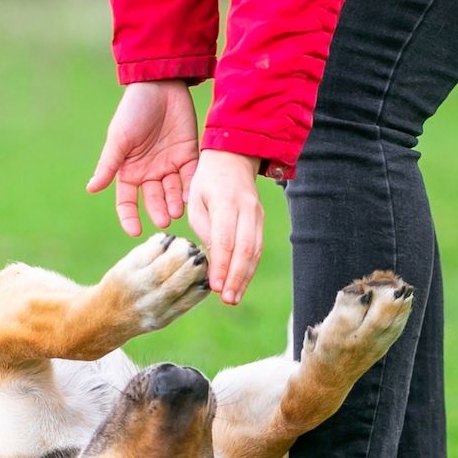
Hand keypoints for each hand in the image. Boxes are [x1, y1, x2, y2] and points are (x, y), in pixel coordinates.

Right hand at [87, 80, 198, 235]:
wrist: (161, 85)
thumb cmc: (133, 111)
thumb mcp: (119, 138)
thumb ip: (108, 165)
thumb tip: (91, 189)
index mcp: (128, 170)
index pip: (127, 202)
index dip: (129, 217)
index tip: (134, 231)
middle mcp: (148, 172)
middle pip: (153, 200)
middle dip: (158, 211)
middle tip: (165, 219)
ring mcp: (169, 165)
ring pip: (173, 192)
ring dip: (175, 203)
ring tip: (178, 210)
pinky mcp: (188, 156)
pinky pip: (190, 177)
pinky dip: (191, 188)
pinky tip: (192, 196)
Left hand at [187, 150, 262, 304]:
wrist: (233, 158)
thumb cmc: (207, 181)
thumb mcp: (197, 200)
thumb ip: (204, 229)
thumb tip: (213, 258)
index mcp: (226, 203)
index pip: (225, 240)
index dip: (221, 266)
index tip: (214, 287)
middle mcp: (246, 210)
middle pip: (244, 249)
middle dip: (236, 277)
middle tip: (227, 299)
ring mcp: (257, 216)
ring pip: (254, 251)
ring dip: (244, 277)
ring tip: (234, 298)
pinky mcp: (260, 221)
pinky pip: (257, 248)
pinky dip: (249, 268)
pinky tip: (240, 283)